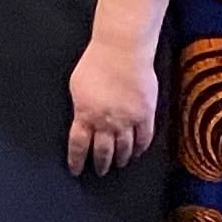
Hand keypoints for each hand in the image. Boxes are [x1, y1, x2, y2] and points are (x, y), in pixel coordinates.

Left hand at [66, 37, 157, 176]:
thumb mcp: (76, 86)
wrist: (122, 51)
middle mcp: (106, 122)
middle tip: (100, 171)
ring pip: (125, 149)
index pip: (79, 145)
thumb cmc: (96, 63)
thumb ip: (80, 107)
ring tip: (119, 164)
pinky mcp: (145, 114)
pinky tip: (138, 152)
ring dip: (121, 159)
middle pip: (103, 151)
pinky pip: (144, 138)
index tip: (76, 170)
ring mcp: (128, 120)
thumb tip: (80, 120)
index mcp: (85, 115)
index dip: (77, 160)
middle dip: (101, 164)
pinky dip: (141, 148)